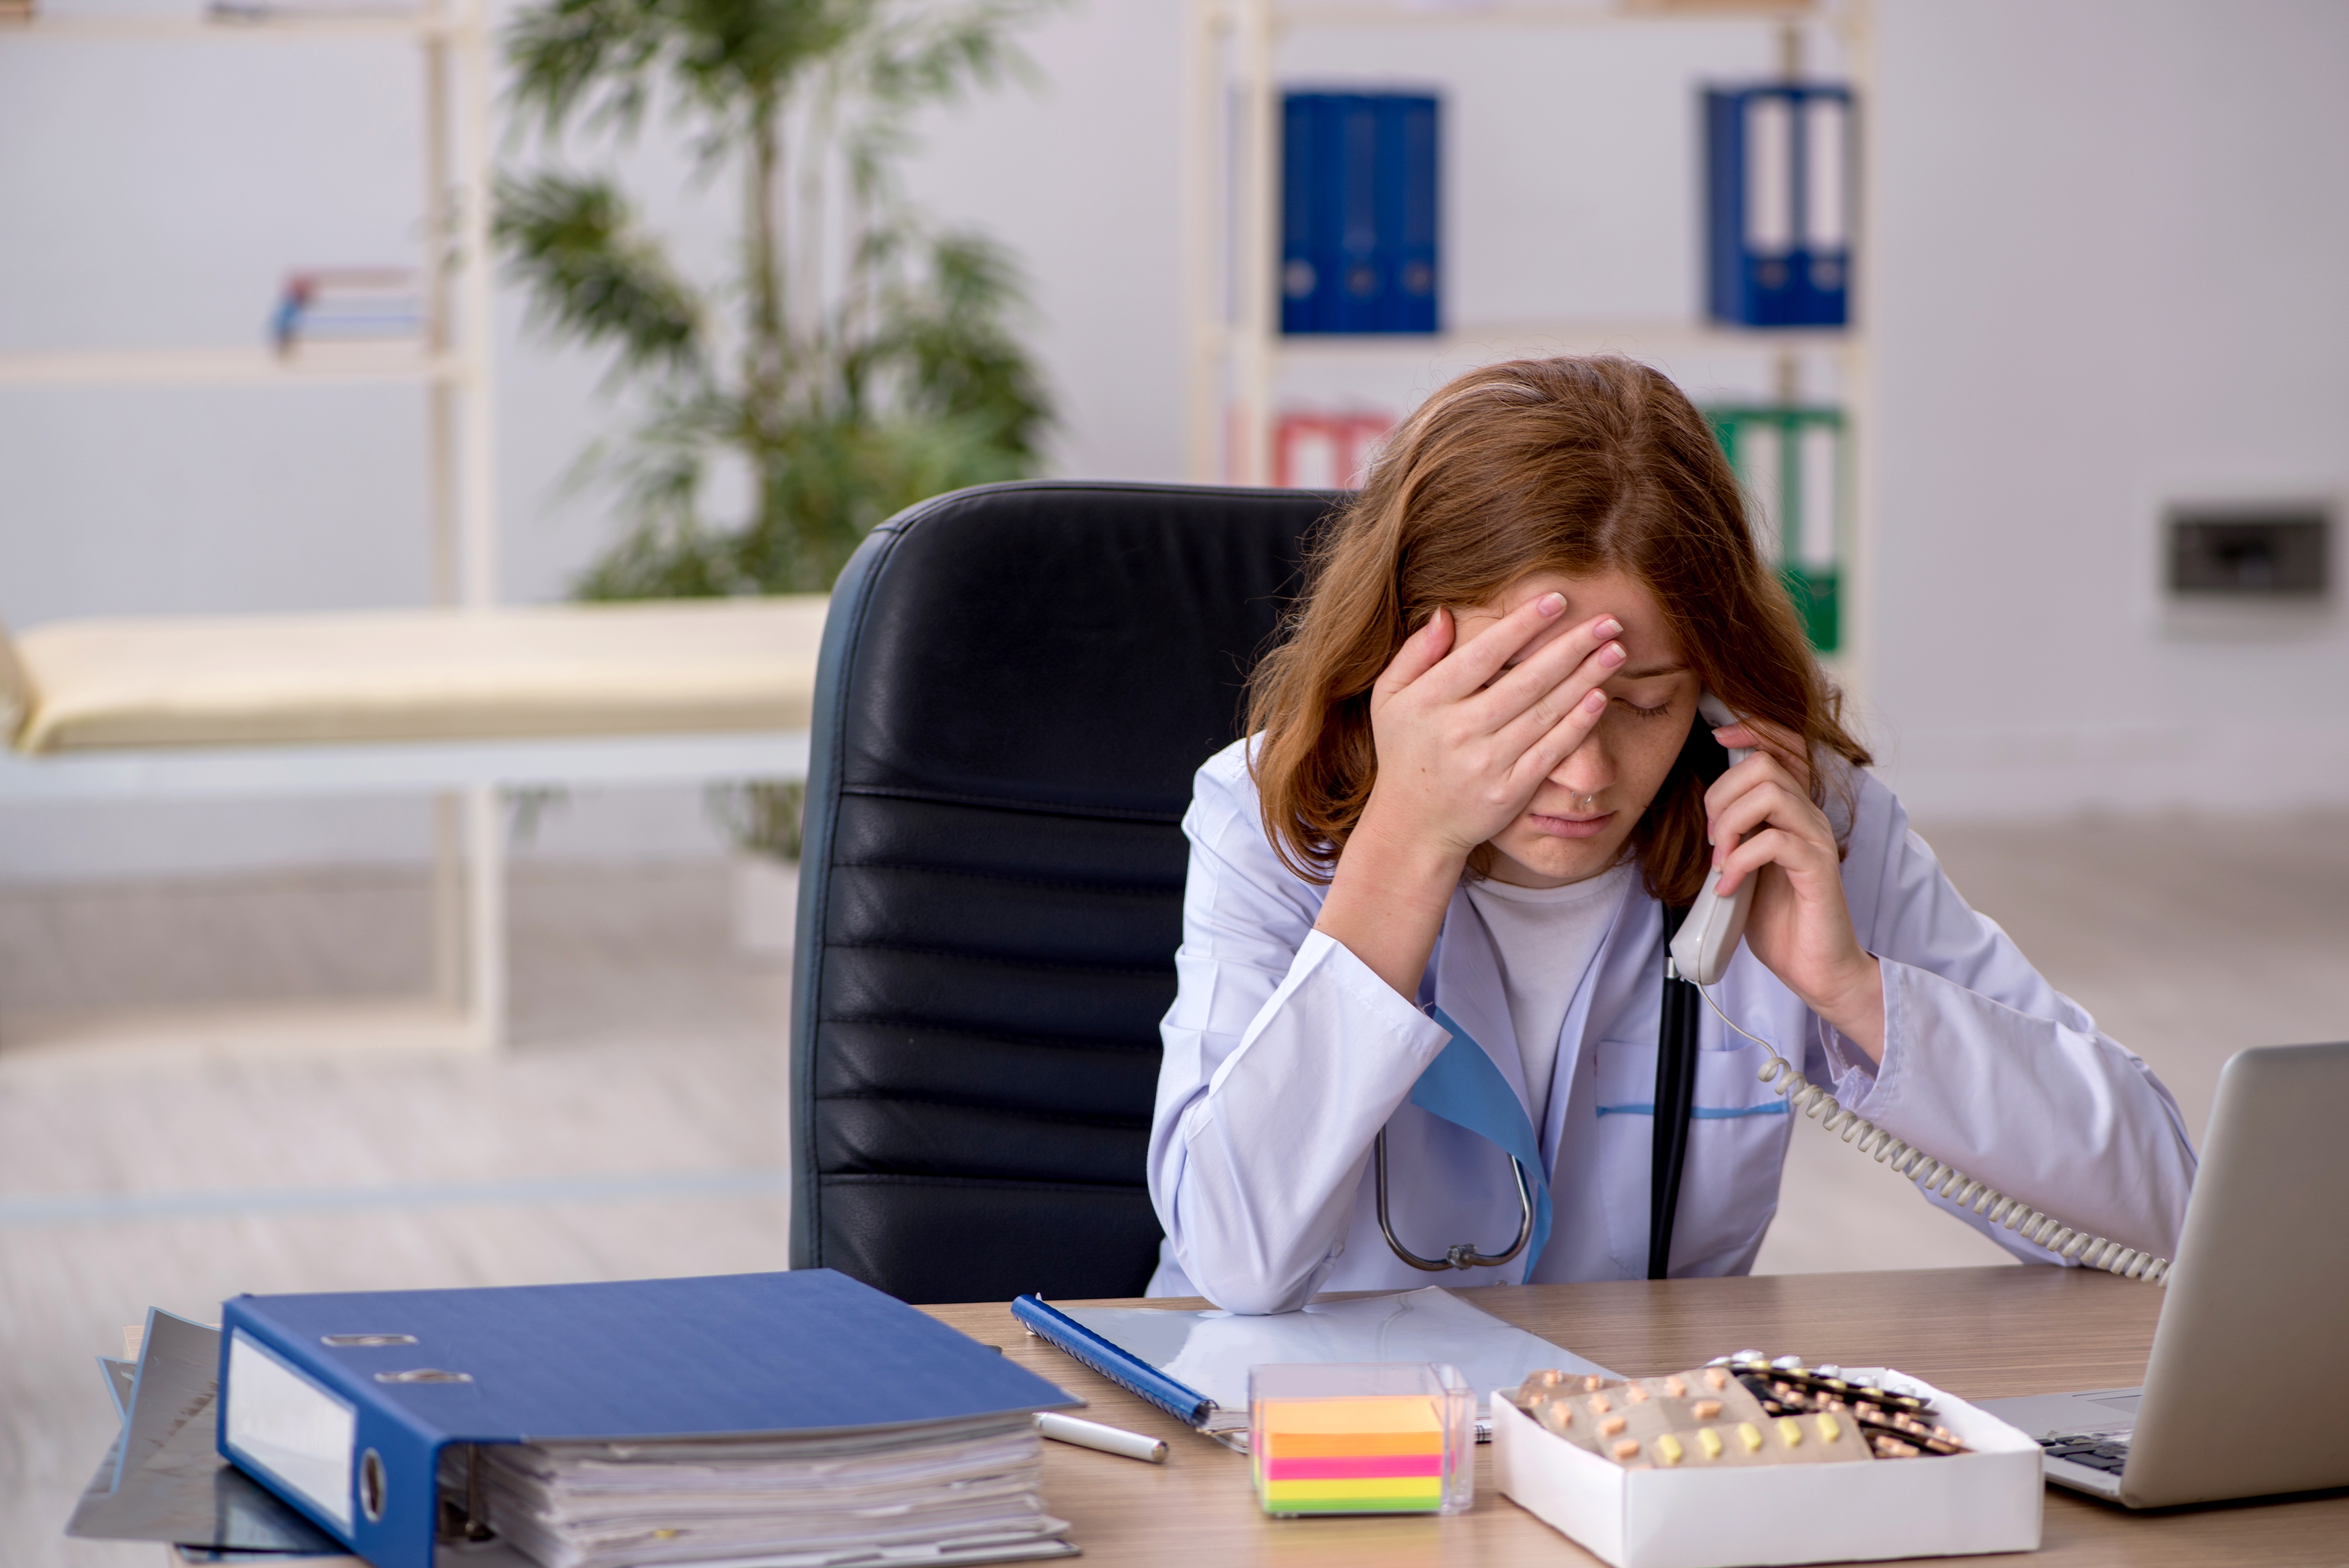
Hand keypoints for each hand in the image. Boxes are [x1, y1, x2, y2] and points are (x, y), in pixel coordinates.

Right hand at [1361, 596, 1627, 860]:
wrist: (1413, 825)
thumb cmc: (1404, 750)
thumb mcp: (1388, 698)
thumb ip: (1414, 654)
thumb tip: (1445, 614)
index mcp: (1428, 701)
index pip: (1482, 656)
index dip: (1521, 626)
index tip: (1557, 600)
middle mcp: (1458, 731)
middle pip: (1525, 681)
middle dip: (1572, 647)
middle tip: (1608, 620)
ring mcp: (1486, 763)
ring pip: (1544, 713)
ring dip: (1585, 679)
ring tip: (1616, 650)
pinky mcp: (1509, 790)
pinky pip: (1550, 751)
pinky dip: (1576, 725)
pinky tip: (1600, 698)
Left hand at [1705, 721, 1884, 1060]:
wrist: (1815, 967)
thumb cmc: (1777, 918)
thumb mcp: (1744, 865)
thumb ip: (1733, 833)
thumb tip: (1700, 810)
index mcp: (1792, 809)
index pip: (1784, 745)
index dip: (1751, 728)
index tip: (1716, 735)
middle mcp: (1809, 816)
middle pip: (1764, 764)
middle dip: (1721, 794)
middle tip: (1711, 838)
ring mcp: (1816, 839)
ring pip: (1770, 793)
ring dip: (1730, 823)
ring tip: (1719, 860)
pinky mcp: (1818, 868)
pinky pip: (1773, 841)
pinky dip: (1739, 861)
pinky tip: (1727, 886)